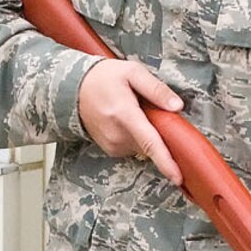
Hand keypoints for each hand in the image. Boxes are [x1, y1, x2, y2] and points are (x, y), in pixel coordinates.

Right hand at [77, 58, 184, 185]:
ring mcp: (112, 144)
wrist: (73, 88)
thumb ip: (156, 89)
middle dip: (157, 130)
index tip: (177, 177)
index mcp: (125, 114)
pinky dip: (135, 136)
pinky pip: (134, 147)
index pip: (150, 143)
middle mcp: (117, 134)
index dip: (166, 162)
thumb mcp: (132, 72)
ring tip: (131, 112)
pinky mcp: (111, 149)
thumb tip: (177, 106)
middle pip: (151, 143)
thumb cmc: (103, 77)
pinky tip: (125, 121)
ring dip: (145, 133)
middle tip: (145, 107)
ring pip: (144, 146)